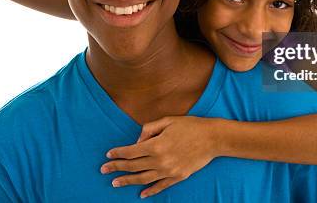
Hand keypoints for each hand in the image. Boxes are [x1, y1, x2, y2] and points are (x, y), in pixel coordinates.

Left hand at [101, 116, 219, 197]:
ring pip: (143, 179)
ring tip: (115, 183)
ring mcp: (169, 171)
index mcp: (157, 145)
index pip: (131, 151)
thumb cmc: (190, 126)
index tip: (108, 154)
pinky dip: (150, 191)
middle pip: (133, 166)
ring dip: (128, 181)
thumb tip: (137, 140)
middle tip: (104, 170)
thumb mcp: (168, 120)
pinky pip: (160, 186)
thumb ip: (149, 129)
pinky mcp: (178, 177)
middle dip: (117, 167)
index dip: (118, 153)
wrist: (213, 138)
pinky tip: (141, 195)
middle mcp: (161, 160)